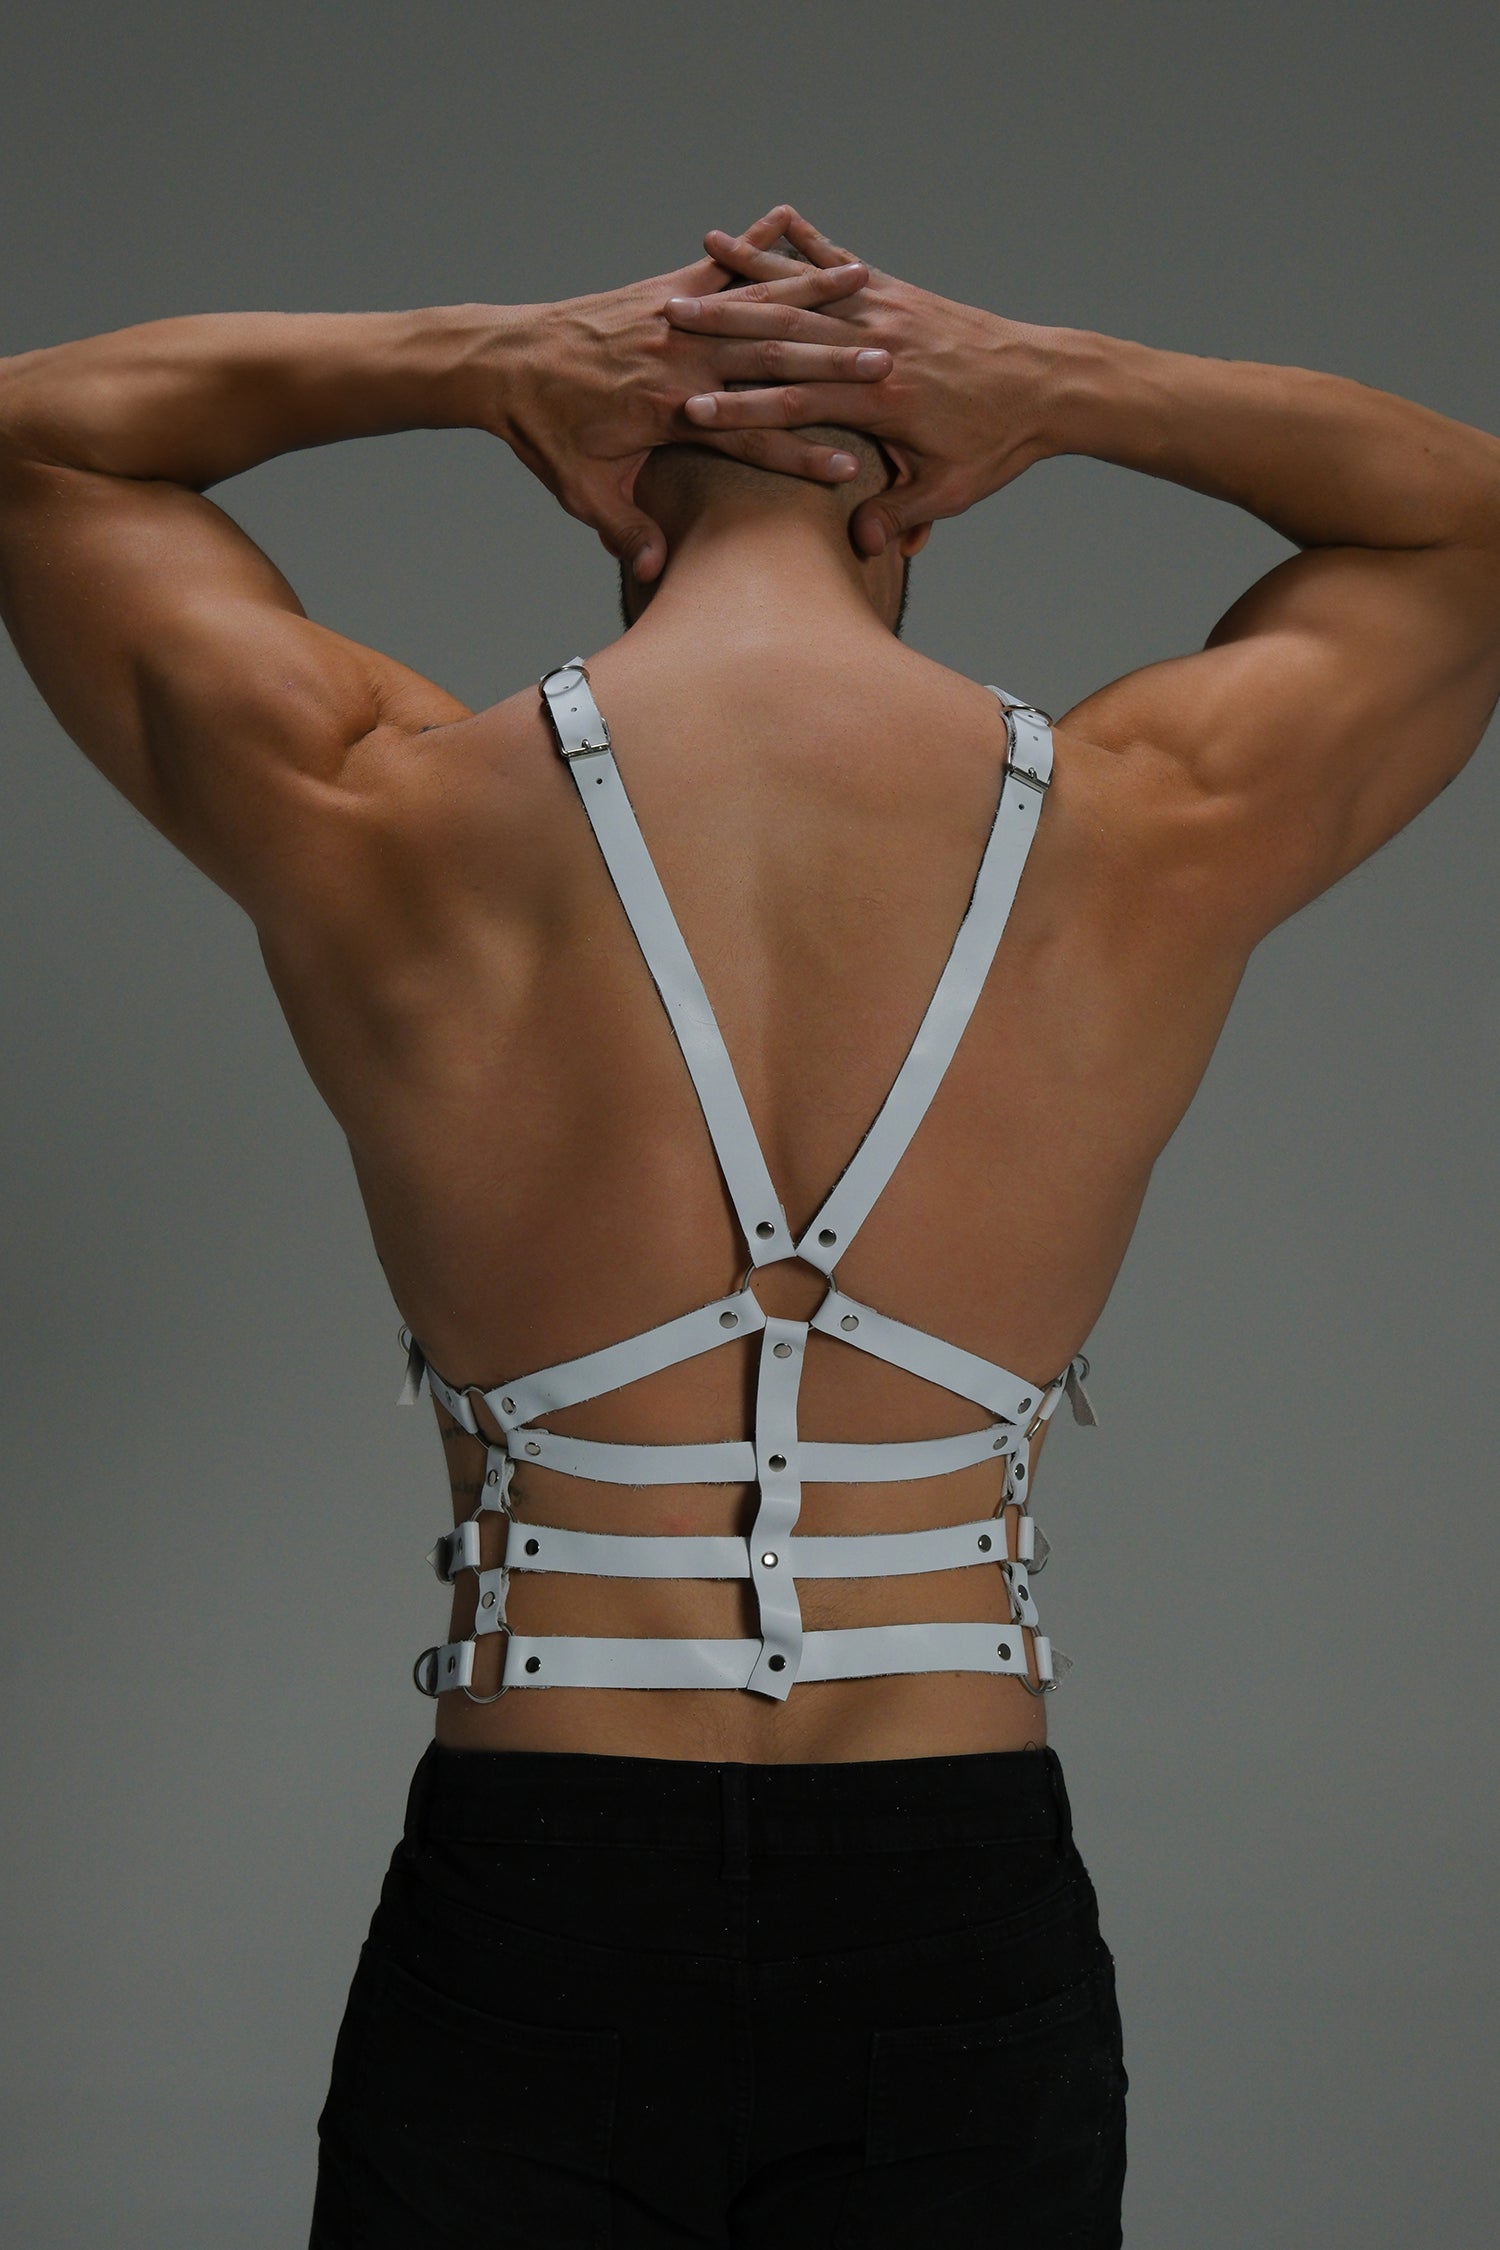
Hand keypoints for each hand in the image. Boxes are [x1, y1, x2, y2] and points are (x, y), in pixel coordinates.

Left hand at [492, 209, 891, 581]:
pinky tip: (787, 220)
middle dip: (831, 367)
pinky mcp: (659, 290)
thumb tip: (653, 573)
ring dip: (810, 295)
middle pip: (769, 366)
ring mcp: (672, 318)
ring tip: (864, 284)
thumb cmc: (542, 430)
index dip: (800, 459)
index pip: (750, 441)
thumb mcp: (581, 490)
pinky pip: (715, 264)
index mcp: (668, 412)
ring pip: (753, 307)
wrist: (501, 361)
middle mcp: (677, 359)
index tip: (851, 474)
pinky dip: (750, 245)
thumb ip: (623, 529)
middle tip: (888, 368)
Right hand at [665, 208, 1059, 555]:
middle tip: (669, 318)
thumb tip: (864, 543)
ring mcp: (888, 311)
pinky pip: (844, 264)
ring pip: (809, 289)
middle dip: (726, 325)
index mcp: (883, 398)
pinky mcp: (900, 292)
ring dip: (756, 271)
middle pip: (788, 335)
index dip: (742, 409)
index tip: (691, 409)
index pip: (797, 404)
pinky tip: (774, 222)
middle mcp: (878, 345)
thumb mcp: (950, 490)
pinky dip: (807, 245)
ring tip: (706, 248)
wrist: (1049, 383)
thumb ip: (901, 513)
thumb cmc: (998, 443)